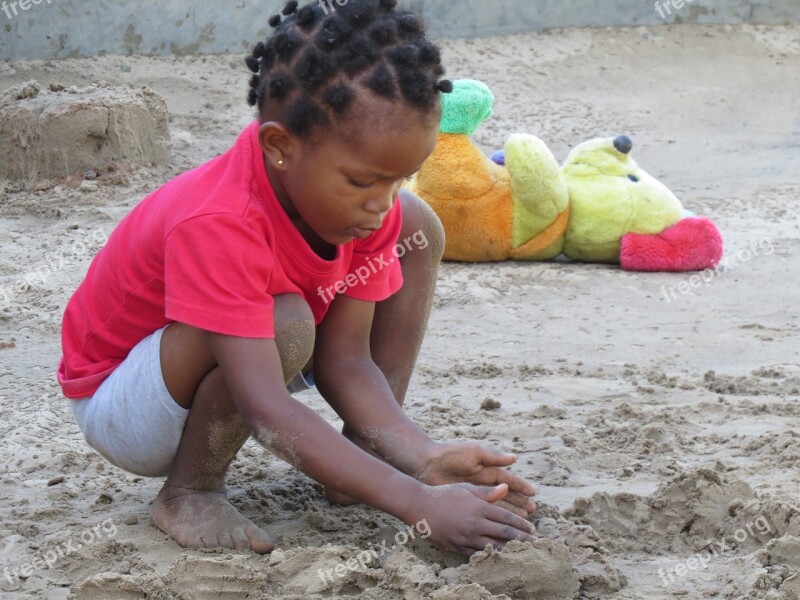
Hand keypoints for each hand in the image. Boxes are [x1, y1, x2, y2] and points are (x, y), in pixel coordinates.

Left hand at [415, 443, 536, 516]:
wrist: (428, 465)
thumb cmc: (451, 455)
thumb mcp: (474, 453)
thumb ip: (493, 457)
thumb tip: (514, 458)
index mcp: (487, 469)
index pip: (508, 479)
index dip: (521, 486)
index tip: (533, 493)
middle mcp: (484, 483)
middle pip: (506, 494)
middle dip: (519, 501)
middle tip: (533, 510)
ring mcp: (476, 494)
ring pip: (498, 505)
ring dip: (511, 512)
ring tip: (523, 518)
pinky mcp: (467, 503)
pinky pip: (484, 512)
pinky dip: (494, 518)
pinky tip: (503, 525)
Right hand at [415, 483, 535, 554]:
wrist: (420, 506)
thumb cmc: (444, 494)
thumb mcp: (466, 489)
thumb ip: (487, 492)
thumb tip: (506, 489)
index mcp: (479, 507)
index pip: (506, 517)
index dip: (521, 524)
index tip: (532, 528)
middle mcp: (475, 523)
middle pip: (504, 533)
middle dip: (521, 539)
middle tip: (535, 543)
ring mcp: (466, 536)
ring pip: (494, 546)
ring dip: (510, 550)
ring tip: (523, 552)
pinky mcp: (458, 546)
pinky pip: (479, 553)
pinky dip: (492, 556)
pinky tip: (501, 557)